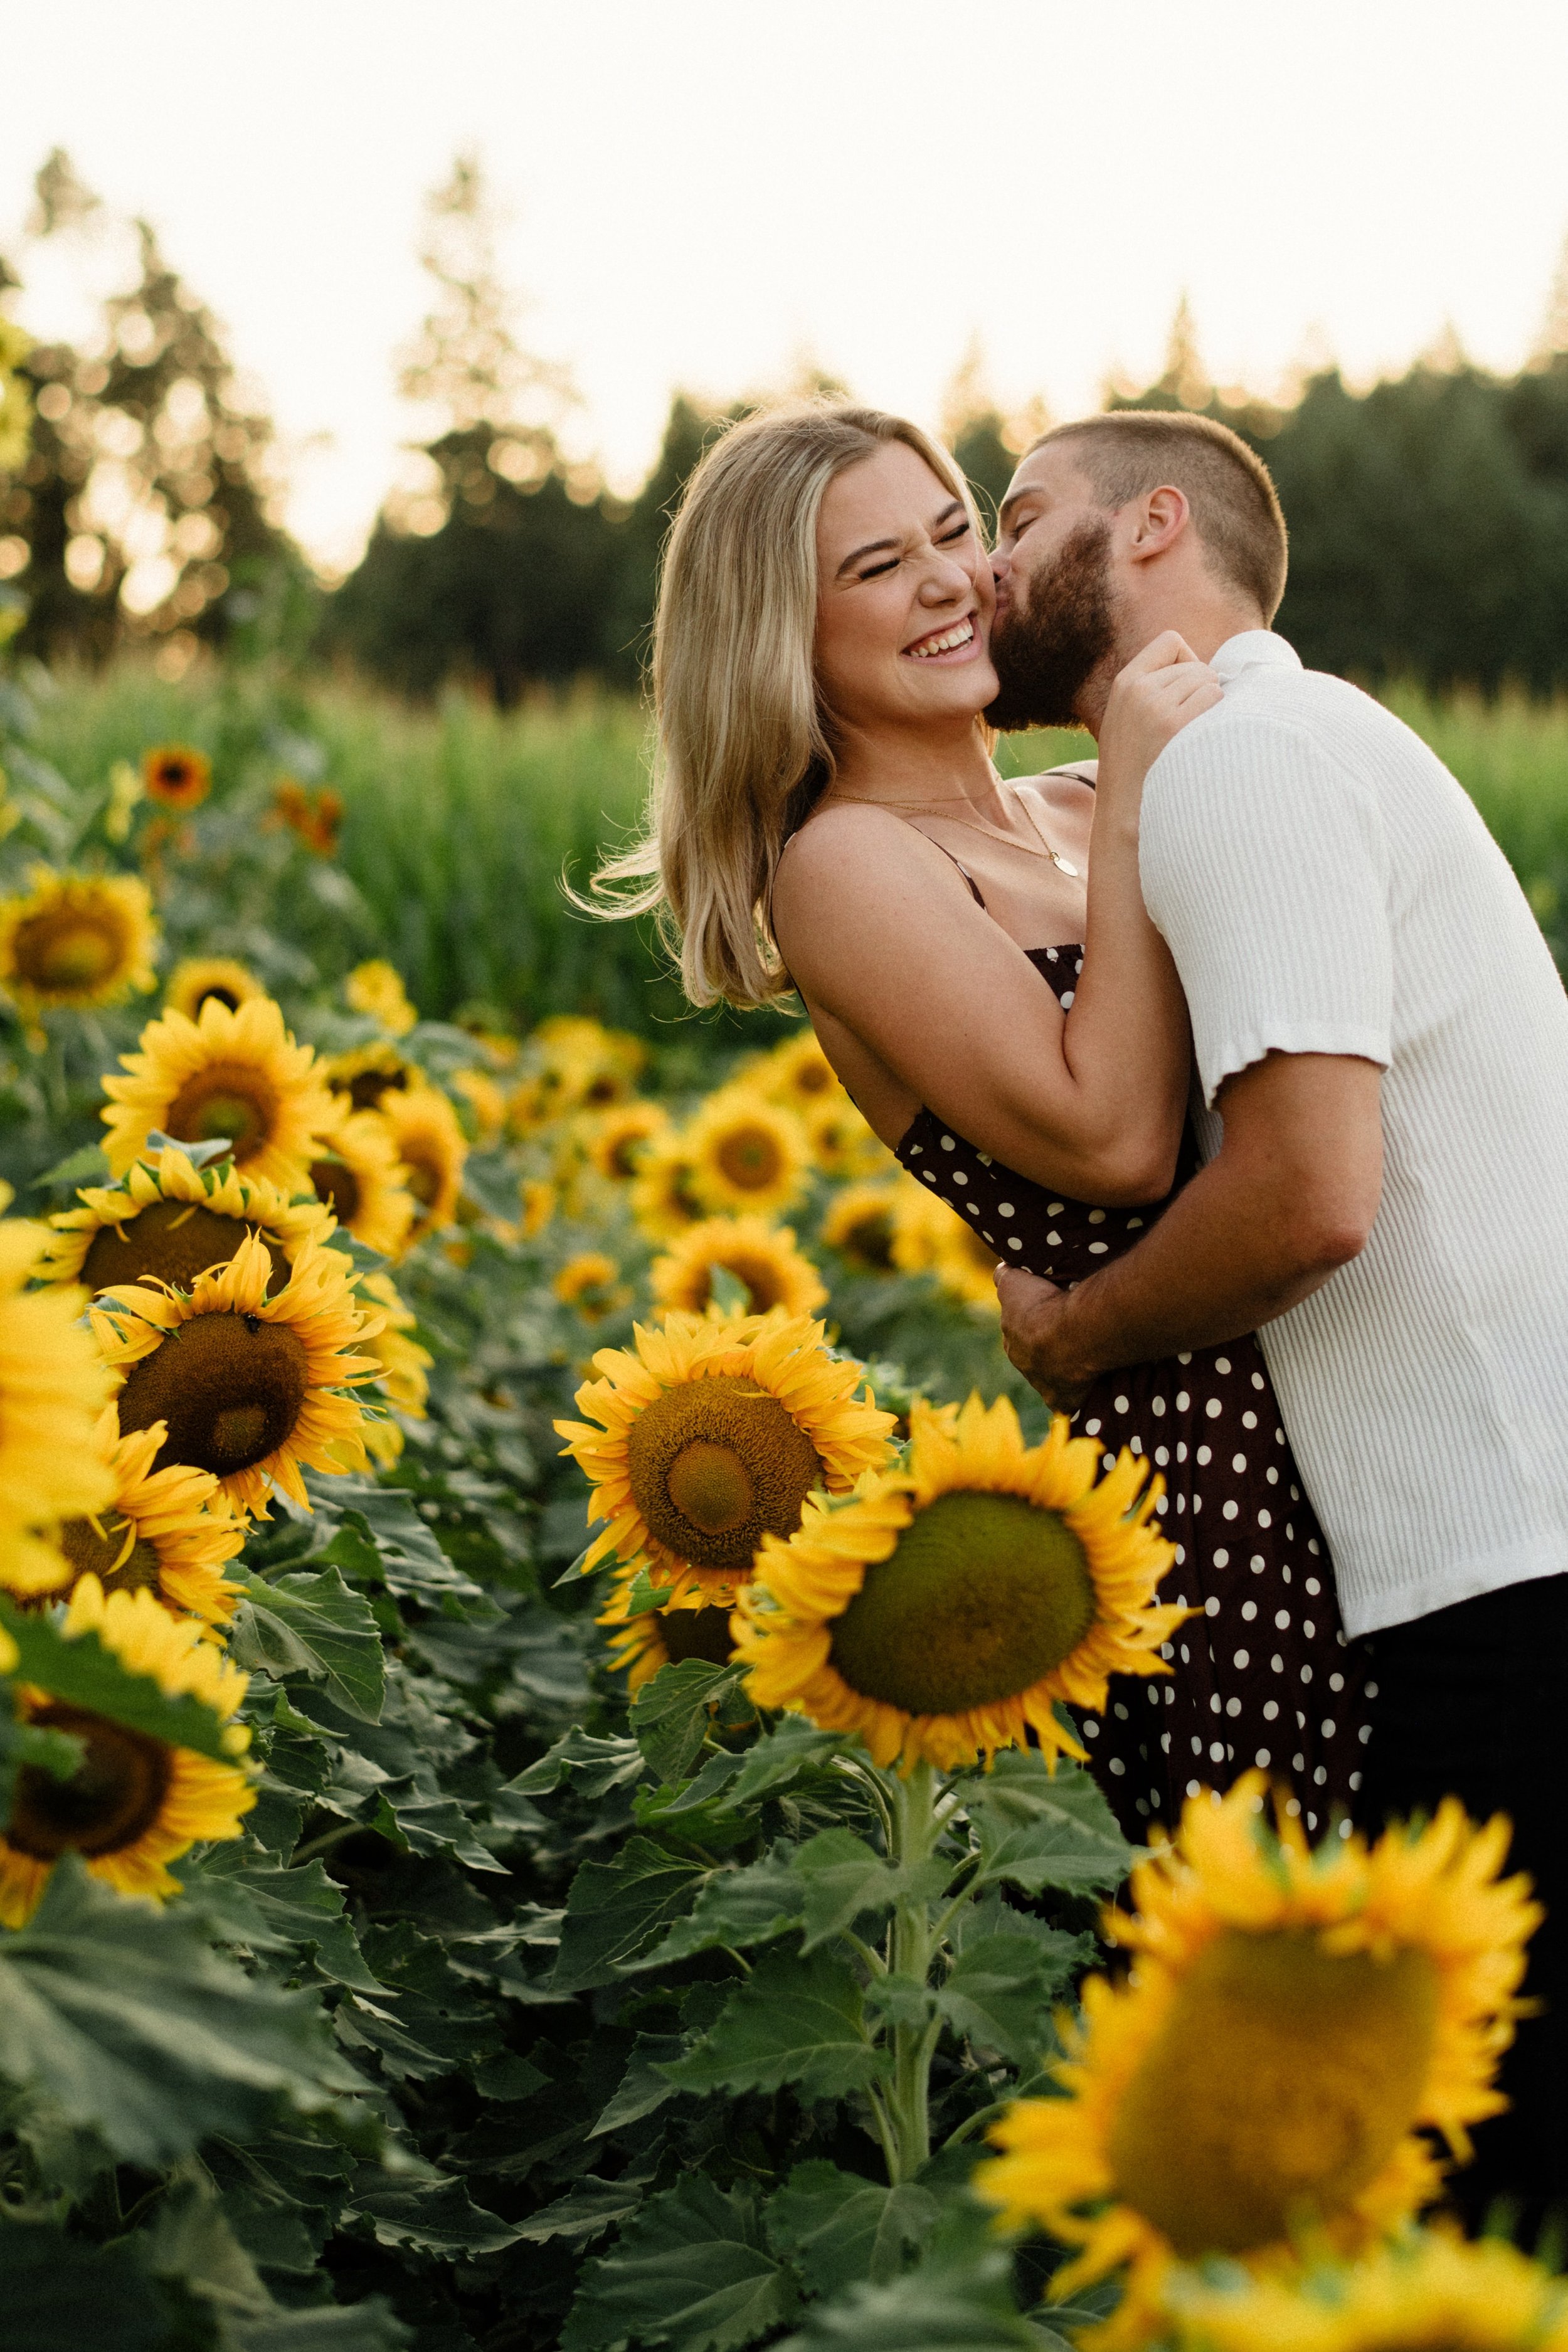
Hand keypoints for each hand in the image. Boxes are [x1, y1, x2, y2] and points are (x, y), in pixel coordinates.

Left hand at [995, 1264, 1094, 1412]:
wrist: (1070, 1334)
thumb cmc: (1044, 1304)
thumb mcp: (1015, 1281)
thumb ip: (1005, 1276)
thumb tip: (1000, 1270)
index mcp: (1010, 1337)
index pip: (1017, 1329)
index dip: (1032, 1320)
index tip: (1049, 1312)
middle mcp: (1021, 1363)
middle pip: (1031, 1354)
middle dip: (1044, 1346)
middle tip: (1067, 1333)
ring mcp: (1039, 1384)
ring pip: (1048, 1376)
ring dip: (1061, 1368)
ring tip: (1082, 1355)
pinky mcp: (1059, 1400)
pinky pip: (1065, 1403)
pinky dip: (1071, 1398)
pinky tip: (1082, 1393)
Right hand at [1094, 630, 1222, 829]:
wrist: (1125, 817)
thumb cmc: (1138, 773)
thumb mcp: (1129, 721)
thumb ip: (1154, 691)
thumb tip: (1208, 673)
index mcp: (1125, 684)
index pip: (1170, 642)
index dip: (1187, 661)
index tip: (1185, 691)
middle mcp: (1138, 690)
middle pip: (1195, 665)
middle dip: (1201, 690)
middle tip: (1190, 727)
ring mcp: (1156, 707)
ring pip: (1208, 680)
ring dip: (1211, 706)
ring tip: (1193, 737)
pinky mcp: (1174, 726)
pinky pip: (1214, 697)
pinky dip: (1217, 716)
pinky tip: (1202, 741)